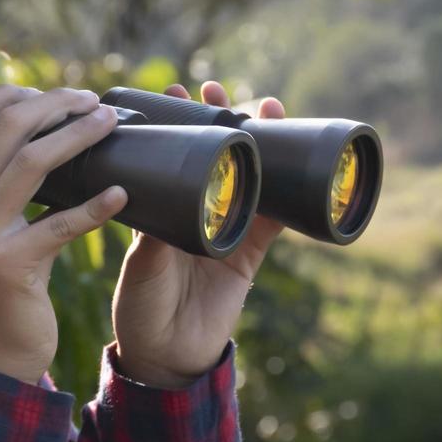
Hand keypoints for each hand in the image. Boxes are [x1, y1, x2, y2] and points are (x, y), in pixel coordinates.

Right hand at [0, 86, 126, 383]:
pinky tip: (122, 195)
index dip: (10, 93)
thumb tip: (49, 139)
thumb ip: (3, 188)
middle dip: (54, 104)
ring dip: (78, 136)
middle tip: (94, 101)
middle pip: (5, 127)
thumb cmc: (0, 287)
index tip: (54, 94)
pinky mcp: (9, 265)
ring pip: (31, 162)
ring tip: (111, 124)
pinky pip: (60, 224)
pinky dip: (95, 207)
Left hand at [112, 81, 286, 387]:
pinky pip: (278, 218)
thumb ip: (154, 237)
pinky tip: (300, 165)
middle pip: (215, 156)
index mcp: (161, 207)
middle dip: (222, 119)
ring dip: (262, 144)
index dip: (179, 122)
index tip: (179, 91)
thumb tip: (163, 200)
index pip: (172, 154)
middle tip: (220, 87)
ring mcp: (227, 228)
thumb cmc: (142, 308)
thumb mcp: (141, 266)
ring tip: (267, 106)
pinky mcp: (251, 251)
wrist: (168, 354)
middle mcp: (195, 210)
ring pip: (251, 177)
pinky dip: (291, 194)